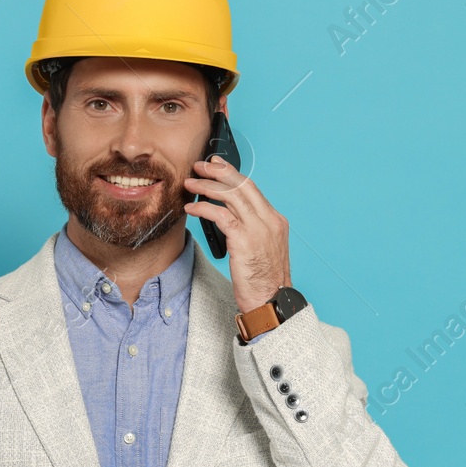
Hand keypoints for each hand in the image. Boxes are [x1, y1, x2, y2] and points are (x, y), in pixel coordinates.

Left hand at [183, 155, 292, 313]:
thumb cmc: (263, 280)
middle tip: (200, 167)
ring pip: (230, 196)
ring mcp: (258, 229)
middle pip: (242, 184)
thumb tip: (228, 215)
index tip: (217, 165)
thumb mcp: (262, 248)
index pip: (252, 188)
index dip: (232, 173)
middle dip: (218, 172)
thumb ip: (251, 229)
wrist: (271, 301)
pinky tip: (191, 209)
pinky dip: (203, 209)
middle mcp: (269, 220)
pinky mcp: (244, 240)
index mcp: (275, 220)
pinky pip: (220, 216)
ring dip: (206, 187)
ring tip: (190, 184)